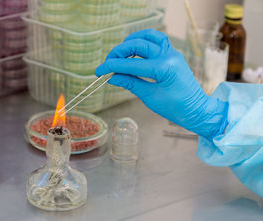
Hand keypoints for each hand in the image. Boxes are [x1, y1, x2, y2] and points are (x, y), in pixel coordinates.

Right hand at [95, 29, 227, 139]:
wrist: (197, 109)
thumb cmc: (175, 107)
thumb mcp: (149, 97)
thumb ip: (130, 83)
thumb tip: (111, 77)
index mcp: (164, 68)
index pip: (130, 64)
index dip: (112, 67)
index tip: (98, 71)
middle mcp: (169, 56)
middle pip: (137, 45)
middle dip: (119, 53)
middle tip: (107, 64)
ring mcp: (172, 53)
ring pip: (148, 37)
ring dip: (131, 41)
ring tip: (119, 53)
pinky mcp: (172, 54)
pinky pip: (157, 40)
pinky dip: (143, 40)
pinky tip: (133, 47)